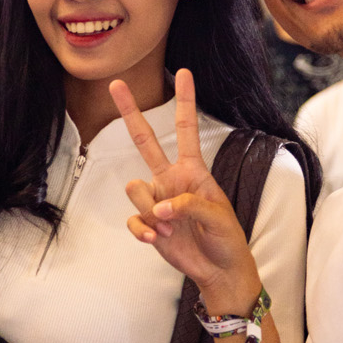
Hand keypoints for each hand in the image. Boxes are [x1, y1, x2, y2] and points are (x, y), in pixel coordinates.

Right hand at [109, 68, 259, 306]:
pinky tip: (155, 240)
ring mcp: (156, 200)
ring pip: (135, 189)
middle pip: (144, 140)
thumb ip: (188, 205)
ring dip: (150, 211)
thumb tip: (158, 208)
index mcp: (193, 170)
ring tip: (170, 228)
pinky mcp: (146, 223)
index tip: (184, 73)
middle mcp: (170, 179)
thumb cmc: (226, 238)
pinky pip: (132, 219)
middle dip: (130, 112)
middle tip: (116, 84)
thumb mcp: (217, 217)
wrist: (218, 270)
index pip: (186, 129)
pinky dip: (141, 230)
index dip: (185, 101)